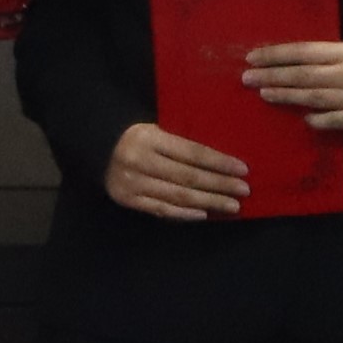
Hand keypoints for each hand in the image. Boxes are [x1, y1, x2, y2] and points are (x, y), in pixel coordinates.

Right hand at [104, 120, 249, 220]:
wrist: (98, 146)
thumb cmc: (137, 135)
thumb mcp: (157, 128)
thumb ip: (182, 142)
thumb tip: (221, 160)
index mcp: (150, 138)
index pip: (192, 153)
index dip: (219, 162)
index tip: (242, 169)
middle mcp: (140, 161)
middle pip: (188, 177)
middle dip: (219, 185)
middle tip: (244, 191)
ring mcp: (133, 183)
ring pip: (178, 196)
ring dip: (208, 202)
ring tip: (231, 206)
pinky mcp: (128, 200)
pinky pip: (161, 209)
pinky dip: (185, 213)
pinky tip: (204, 214)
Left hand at [244, 38, 342, 132]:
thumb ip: (321, 59)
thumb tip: (279, 63)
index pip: (303, 52)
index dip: (276, 55)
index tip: (251, 58)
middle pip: (304, 75)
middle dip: (273, 76)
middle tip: (247, 78)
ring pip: (316, 97)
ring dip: (287, 96)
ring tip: (264, 94)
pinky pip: (336, 120)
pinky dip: (319, 120)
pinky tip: (303, 120)